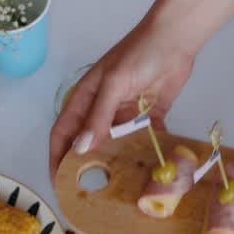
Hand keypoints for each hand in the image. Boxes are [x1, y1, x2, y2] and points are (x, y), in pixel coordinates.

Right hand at [49, 19, 198, 174]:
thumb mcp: (113, 84)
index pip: (63, 133)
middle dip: (88, 166)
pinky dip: (144, 152)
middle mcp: (102, 109)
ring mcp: (126, 114)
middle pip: (89, 144)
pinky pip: (143, 140)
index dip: (57, 158)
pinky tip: (148, 169)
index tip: (58, 182)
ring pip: (117, 145)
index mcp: (85, 99)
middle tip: (92, 194)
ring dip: (118, 163)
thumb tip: (81, 148)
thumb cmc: (138, 53)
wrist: (176, 39)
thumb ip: (98, 116)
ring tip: (121, 188)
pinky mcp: (150, 116)